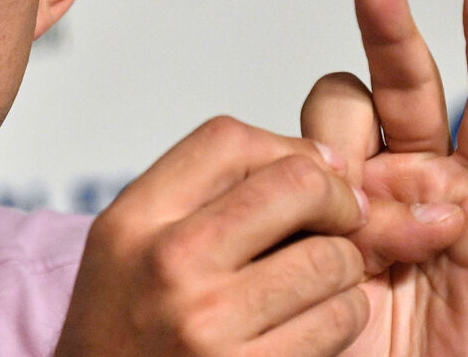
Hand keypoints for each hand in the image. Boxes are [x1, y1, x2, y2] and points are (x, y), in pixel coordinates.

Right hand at [55, 117, 372, 355]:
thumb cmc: (124, 326)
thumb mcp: (131, 241)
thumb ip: (203, 193)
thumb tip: (323, 161)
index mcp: (134, 219)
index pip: (229, 140)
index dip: (287, 147)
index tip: (311, 174)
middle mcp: (169, 263)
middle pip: (295, 185)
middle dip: (337, 199)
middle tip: (342, 219)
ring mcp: (210, 322)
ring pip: (332, 258)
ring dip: (343, 267)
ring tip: (316, 281)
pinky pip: (338, 320)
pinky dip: (341, 316)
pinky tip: (311, 321)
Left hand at [302, 0, 467, 356]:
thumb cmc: (327, 338)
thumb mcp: (302, 259)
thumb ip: (310, 208)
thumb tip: (308, 167)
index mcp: (344, 179)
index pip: (337, 113)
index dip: (327, 128)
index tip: (313, 169)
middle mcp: (402, 180)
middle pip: (404, 90)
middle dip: (392, 36)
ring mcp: (458, 202)